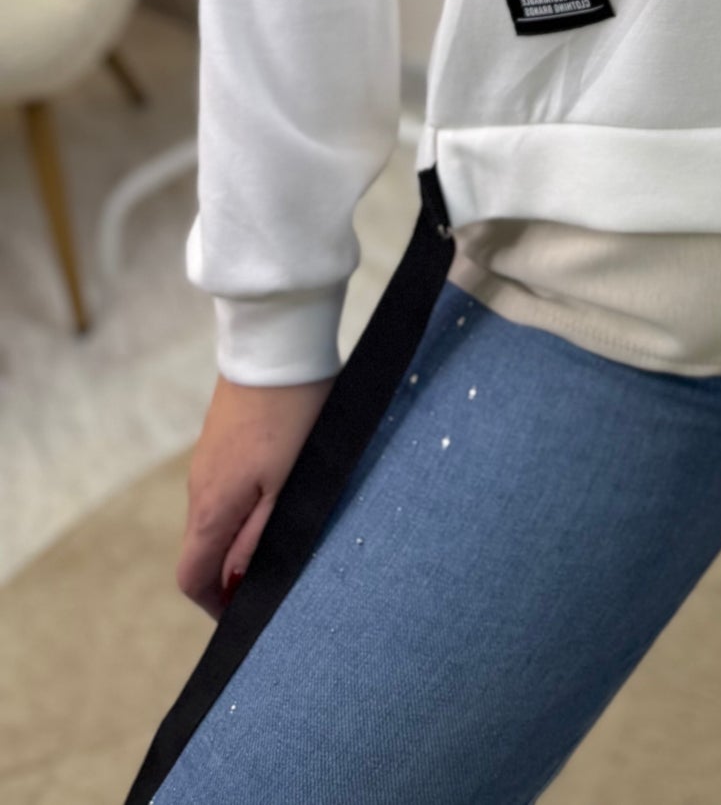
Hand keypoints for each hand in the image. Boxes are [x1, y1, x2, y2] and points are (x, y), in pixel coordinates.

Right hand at [177, 370, 333, 618]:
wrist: (277, 344)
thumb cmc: (292, 414)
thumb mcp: (287, 485)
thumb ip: (258, 538)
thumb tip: (233, 583)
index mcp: (210, 507)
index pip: (191, 577)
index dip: (214, 605)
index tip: (245, 612)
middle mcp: (198, 488)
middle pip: (202, 549)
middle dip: (230, 574)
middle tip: (274, 578)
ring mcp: (207, 460)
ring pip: (215, 517)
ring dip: (239, 537)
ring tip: (284, 536)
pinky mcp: (220, 438)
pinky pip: (223, 487)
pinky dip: (243, 505)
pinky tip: (280, 493)